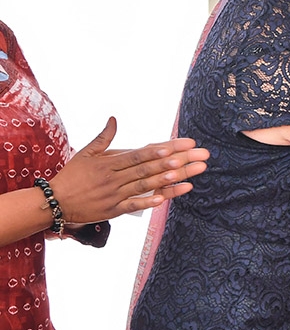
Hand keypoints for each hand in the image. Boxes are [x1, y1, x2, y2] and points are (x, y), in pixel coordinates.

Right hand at [53, 117, 208, 223]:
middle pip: (148, 169)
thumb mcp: (85, 153)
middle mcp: (114, 178)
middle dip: (175, 162)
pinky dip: (148, 202)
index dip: (160, 150)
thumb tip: (114, 119)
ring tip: (185, 174)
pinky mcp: (113, 211)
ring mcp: (114, 195)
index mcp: (109, 163)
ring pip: (144, 186)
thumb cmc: (71, 176)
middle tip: (197, 156)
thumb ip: (103, 137)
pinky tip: (164, 199)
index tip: (180, 145)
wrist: (53, 202)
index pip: (140, 154)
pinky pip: (133, 206)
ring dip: (166, 181)